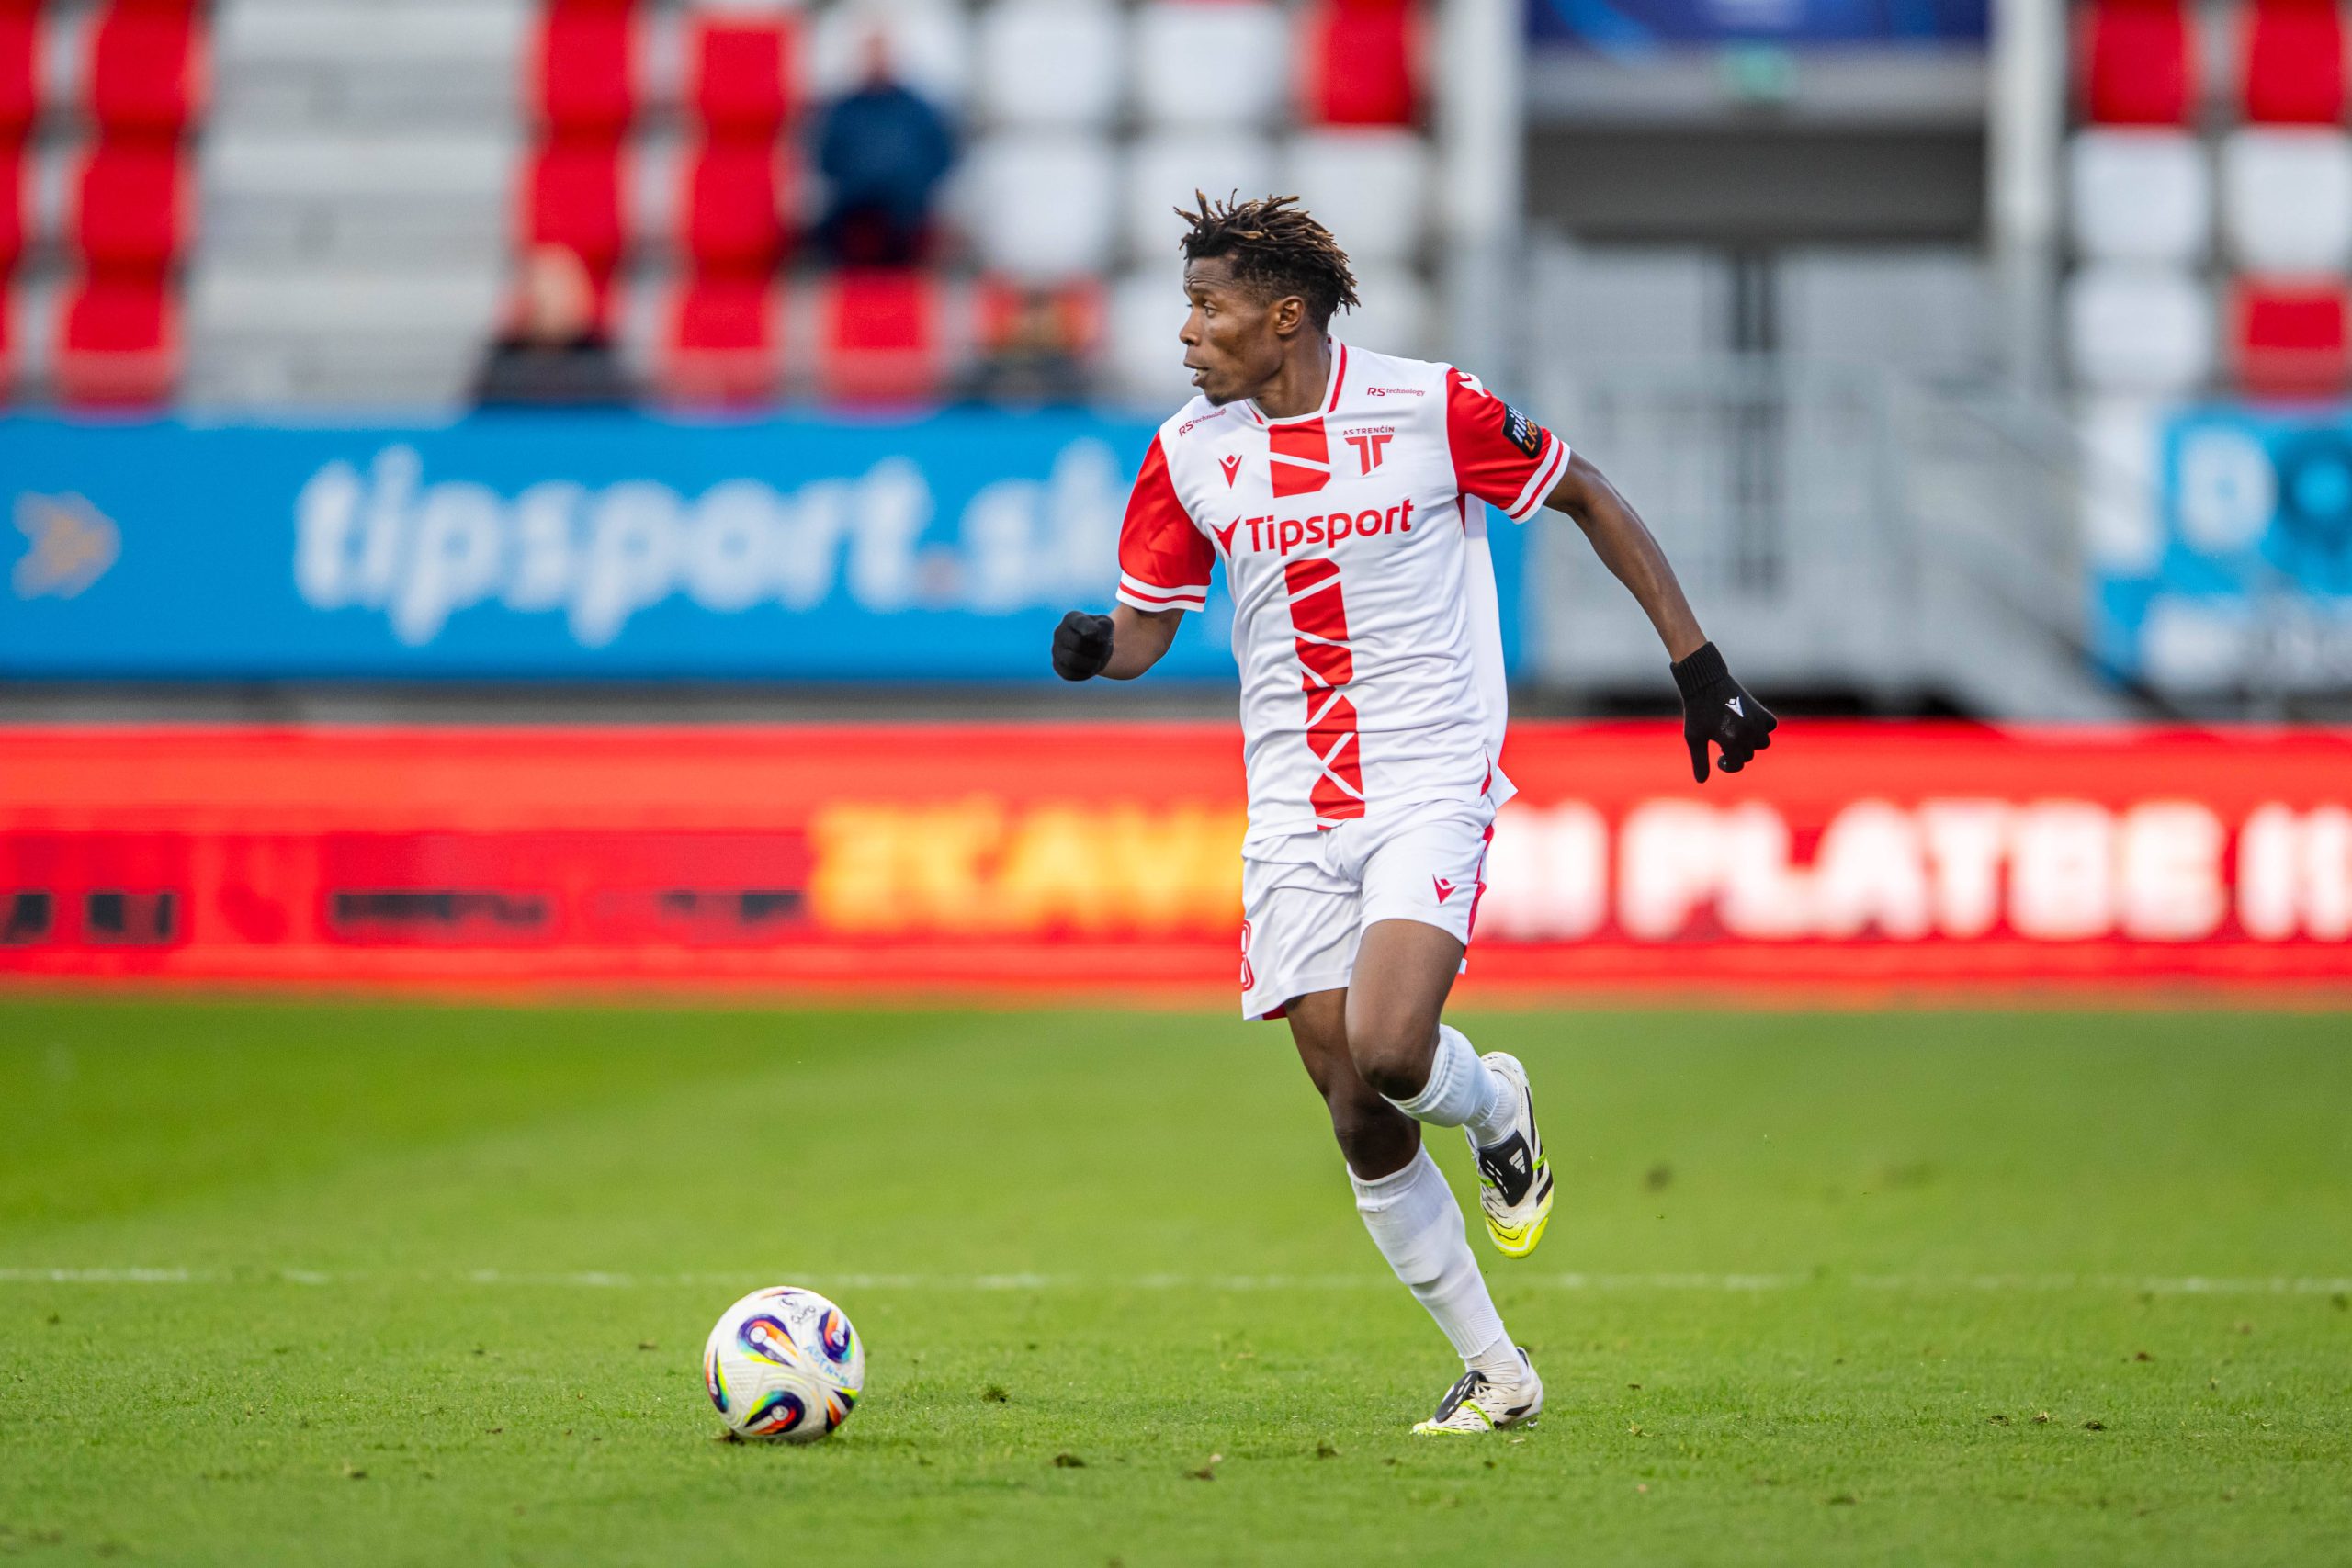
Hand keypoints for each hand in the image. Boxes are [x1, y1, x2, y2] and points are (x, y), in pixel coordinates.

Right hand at [1051, 610, 1115, 680]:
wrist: (1097, 649)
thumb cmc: (1101, 634)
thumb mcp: (1107, 626)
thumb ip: (1103, 626)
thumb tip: (1092, 634)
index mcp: (1071, 618)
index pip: (1080, 623)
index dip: (1092, 630)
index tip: (1098, 633)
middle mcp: (1059, 632)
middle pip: (1078, 643)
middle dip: (1096, 649)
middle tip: (1103, 649)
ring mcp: (1056, 650)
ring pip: (1072, 660)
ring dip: (1091, 662)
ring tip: (1098, 659)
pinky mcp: (1058, 666)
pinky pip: (1071, 674)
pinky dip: (1086, 672)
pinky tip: (1090, 667)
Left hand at [1672, 642, 1776, 781]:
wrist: (1706, 683)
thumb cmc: (1697, 711)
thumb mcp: (1694, 737)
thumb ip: (1699, 761)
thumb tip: (1701, 781)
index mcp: (1730, 740)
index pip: (1737, 765)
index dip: (1727, 765)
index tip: (1718, 758)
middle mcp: (1747, 732)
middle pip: (1748, 755)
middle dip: (1736, 753)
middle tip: (1722, 743)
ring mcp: (1756, 720)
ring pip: (1763, 743)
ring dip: (1751, 744)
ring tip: (1736, 735)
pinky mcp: (1760, 710)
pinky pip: (1770, 726)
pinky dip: (1762, 729)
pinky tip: (1748, 725)